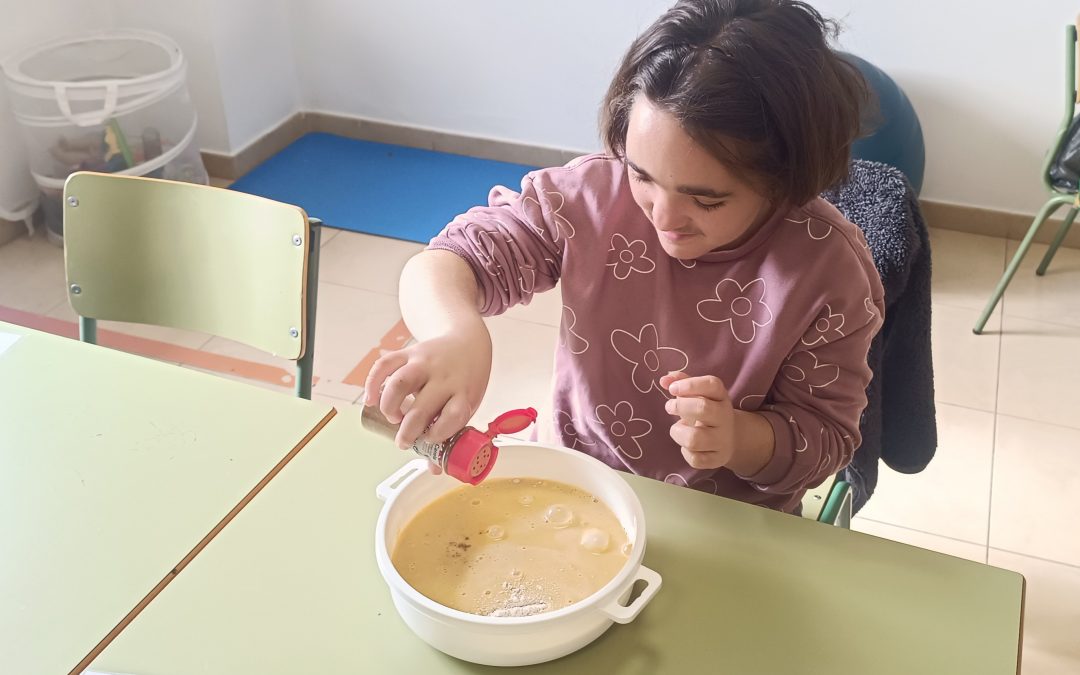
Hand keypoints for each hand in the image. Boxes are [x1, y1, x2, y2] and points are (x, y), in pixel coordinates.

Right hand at [363, 328, 491, 449]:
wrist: (468, 341)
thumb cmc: (465, 380)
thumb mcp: (466, 404)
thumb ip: (448, 433)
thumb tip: (434, 469)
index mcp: (463, 393)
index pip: (453, 415)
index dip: (439, 432)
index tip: (429, 440)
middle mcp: (444, 378)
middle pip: (423, 406)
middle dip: (408, 429)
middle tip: (403, 441)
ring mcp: (425, 363)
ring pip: (400, 382)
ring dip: (390, 404)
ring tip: (392, 417)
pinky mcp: (409, 352)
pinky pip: (385, 365)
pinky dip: (373, 383)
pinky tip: (370, 400)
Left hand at [660, 371, 736, 469]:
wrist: (730, 438)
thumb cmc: (706, 411)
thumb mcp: (697, 394)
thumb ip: (681, 382)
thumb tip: (664, 380)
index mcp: (721, 397)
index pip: (712, 384)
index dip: (690, 384)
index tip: (672, 388)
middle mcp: (725, 417)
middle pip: (703, 408)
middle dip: (680, 406)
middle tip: (669, 407)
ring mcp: (722, 439)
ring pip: (694, 438)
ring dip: (678, 432)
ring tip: (678, 429)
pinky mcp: (718, 459)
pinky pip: (695, 459)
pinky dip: (685, 453)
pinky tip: (687, 446)